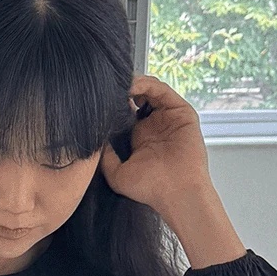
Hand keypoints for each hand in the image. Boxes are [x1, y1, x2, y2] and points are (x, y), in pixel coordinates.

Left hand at [99, 74, 212, 212]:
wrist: (176, 192)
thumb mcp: (117, 175)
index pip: (125, 111)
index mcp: (140, 137)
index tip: (99, 100)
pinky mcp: (181, 113)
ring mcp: (168, 118)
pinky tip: (134, 85)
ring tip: (119, 83)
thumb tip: (95, 141)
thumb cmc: (150, 189)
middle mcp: (154, 125)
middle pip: (138, 97)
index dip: (113, 104)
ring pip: (150, 91)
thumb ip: (105, 158)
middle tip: (108, 87)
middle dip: (123, 90)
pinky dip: (148, 84)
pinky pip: (163, 91)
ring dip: (134, 84)